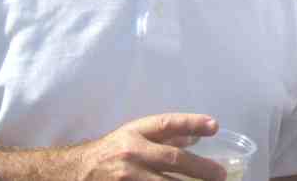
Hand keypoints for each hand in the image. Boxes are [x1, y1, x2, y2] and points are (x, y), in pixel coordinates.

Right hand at [78, 113, 225, 179]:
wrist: (75, 172)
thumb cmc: (111, 151)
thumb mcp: (134, 135)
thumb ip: (165, 135)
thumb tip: (197, 135)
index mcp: (135, 133)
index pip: (166, 124)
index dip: (190, 122)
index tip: (214, 126)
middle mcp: (131, 153)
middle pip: (172, 158)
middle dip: (200, 167)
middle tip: (221, 174)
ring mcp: (126, 177)